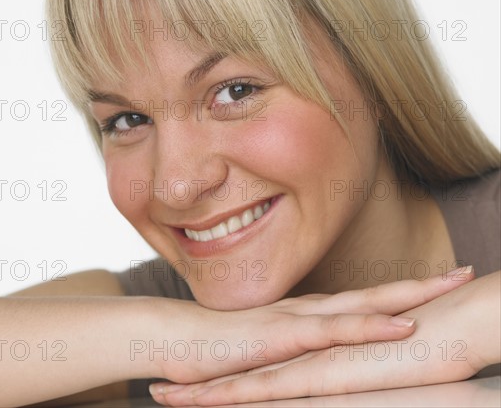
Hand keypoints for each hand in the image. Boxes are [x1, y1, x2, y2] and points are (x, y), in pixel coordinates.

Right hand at [144, 266, 477, 390]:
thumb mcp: (261, 352)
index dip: (400, 293)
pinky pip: (334, 334)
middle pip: (374, 296)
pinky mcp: (282, 339)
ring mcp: (296, 322)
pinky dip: (371, 330)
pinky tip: (401, 328)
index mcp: (306, 316)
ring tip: (449, 287)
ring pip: (363, 308)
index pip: (362, 300)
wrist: (170, 338)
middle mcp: (307, 311)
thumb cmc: (213, 348)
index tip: (436, 287)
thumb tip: (310, 358)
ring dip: (408, 298)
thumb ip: (288, 351)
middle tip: (462, 274)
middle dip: (420, 287)